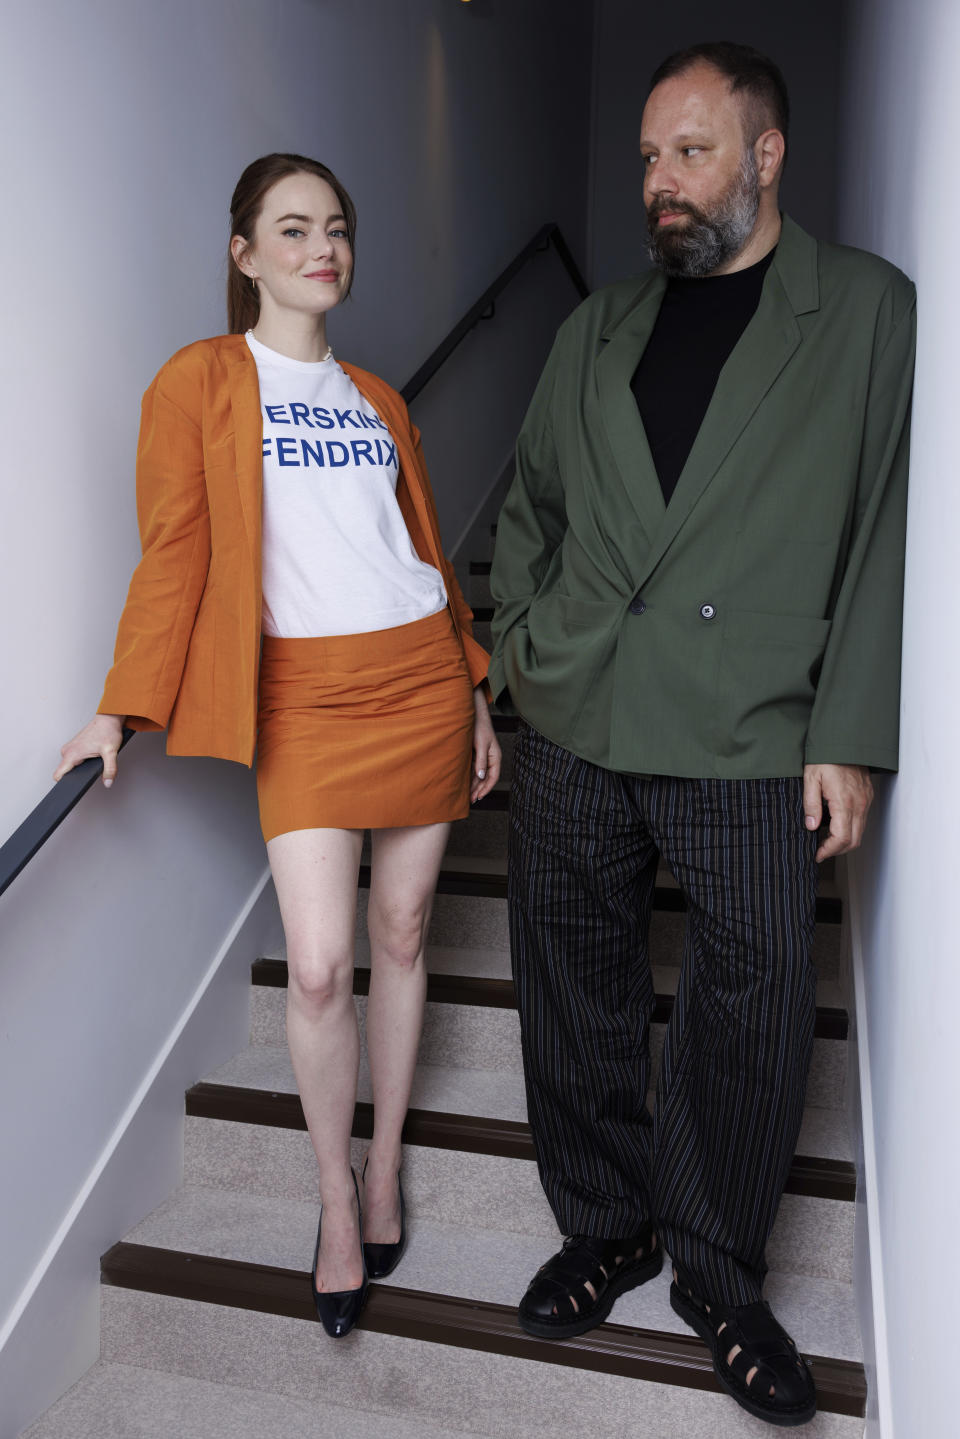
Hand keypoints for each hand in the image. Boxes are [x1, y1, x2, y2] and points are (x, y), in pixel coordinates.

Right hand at [54, 714, 125, 787]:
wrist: (109, 719)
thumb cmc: (108, 731)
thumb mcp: (111, 753)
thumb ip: (110, 769)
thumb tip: (108, 782)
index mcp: (71, 754)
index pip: (58, 775)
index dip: (64, 784)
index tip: (71, 788)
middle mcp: (67, 750)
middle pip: (65, 771)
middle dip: (76, 775)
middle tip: (90, 770)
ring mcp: (70, 747)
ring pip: (70, 765)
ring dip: (80, 766)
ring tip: (93, 760)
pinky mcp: (74, 745)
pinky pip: (73, 758)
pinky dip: (81, 760)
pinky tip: (91, 756)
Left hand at [470, 688, 500, 803]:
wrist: (472, 713)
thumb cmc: (479, 727)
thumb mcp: (480, 744)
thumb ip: (481, 760)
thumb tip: (481, 777)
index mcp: (495, 756)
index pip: (493, 777)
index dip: (486, 788)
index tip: (478, 797)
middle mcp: (490, 758)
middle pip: (486, 778)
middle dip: (479, 789)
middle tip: (470, 801)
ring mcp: (483, 756)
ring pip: (479, 775)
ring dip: (474, 785)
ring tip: (466, 796)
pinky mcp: (475, 754)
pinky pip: (474, 769)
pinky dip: (470, 777)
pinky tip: (464, 783)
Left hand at [802, 763, 872, 861]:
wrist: (845, 741)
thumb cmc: (826, 757)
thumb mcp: (811, 779)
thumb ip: (811, 804)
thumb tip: (811, 826)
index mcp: (844, 802)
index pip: (841, 838)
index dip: (829, 850)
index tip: (818, 854)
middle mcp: (859, 804)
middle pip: (853, 840)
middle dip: (837, 850)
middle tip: (821, 851)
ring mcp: (866, 801)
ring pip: (859, 833)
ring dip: (844, 841)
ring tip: (826, 841)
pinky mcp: (867, 797)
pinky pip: (862, 821)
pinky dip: (850, 830)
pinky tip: (836, 827)